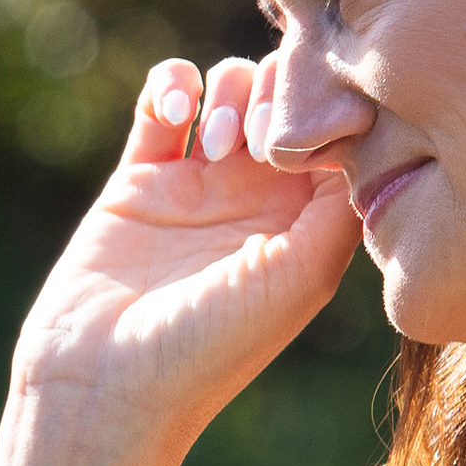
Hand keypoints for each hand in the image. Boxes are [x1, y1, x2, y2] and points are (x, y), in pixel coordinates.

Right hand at [5, 57, 357, 461]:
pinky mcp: (139, 176)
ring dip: (229, 90)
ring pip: (228, 86)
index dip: (331, 105)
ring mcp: (198, 182)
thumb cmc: (213, 344)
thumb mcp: (305, 275)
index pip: (338, 131)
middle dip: (279, 89)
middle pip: (286, 95)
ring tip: (215, 144)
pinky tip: (173, 113)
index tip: (311, 125)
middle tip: (258, 134)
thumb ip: (341, 199)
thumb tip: (356, 123)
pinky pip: (163, 99)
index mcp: (309, 222)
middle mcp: (260, 197)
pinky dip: (171, 85)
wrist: (108, 381)